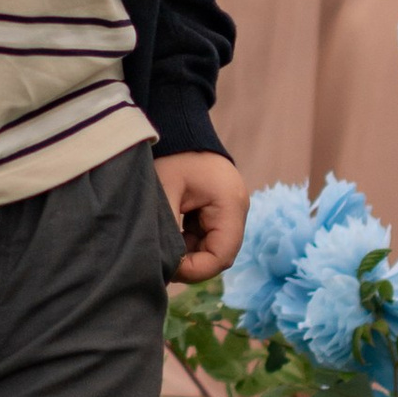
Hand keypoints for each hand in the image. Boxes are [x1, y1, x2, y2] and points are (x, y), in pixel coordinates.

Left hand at [157, 149, 247, 282]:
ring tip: (162, 246)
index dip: (195, 270)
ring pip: (212, 248)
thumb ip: (166, 232)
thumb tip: (163, 267)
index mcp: (230, 204)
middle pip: (218, 254)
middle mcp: (237, 209)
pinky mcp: (218, 209)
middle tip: (160, 260)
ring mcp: (229, 210)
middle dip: (190, 262)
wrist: (178, 126)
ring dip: (187, 252)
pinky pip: (207, 236)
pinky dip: (187, 241)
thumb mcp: (164, 192)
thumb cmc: (171, 155)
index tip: (167, 267)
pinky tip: (168, 234)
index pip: (221, 256)